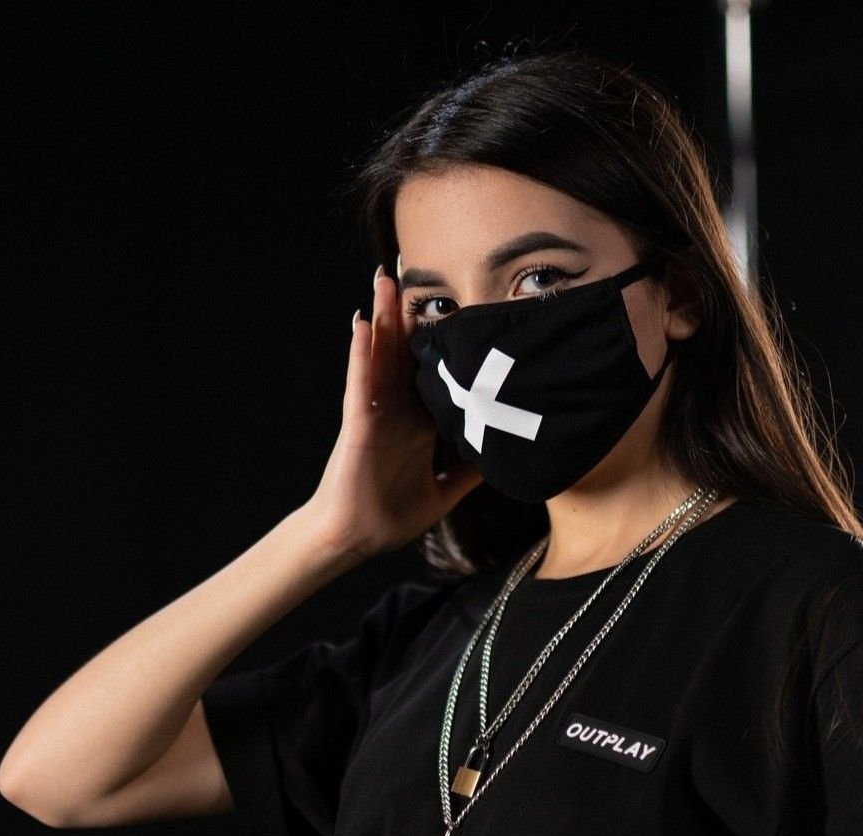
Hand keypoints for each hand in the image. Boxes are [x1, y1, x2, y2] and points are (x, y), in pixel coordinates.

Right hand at [303, 266, 482, 561]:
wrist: (357, 539)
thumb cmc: (391, 514)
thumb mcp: (446, 490)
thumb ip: (471, 472)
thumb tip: (505, 457)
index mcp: (418, 423)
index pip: (432, 373)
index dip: (443, 342)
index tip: (459, 307)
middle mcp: (397, 411)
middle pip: (404, 353)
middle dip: (408, 314)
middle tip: (415, 268)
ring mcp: (376, 413)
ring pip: (380, 357)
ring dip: (383, 318)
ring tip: (386, 278)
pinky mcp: (359, 425)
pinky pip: (359, 383)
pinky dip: (361, 355)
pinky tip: (362, 325)